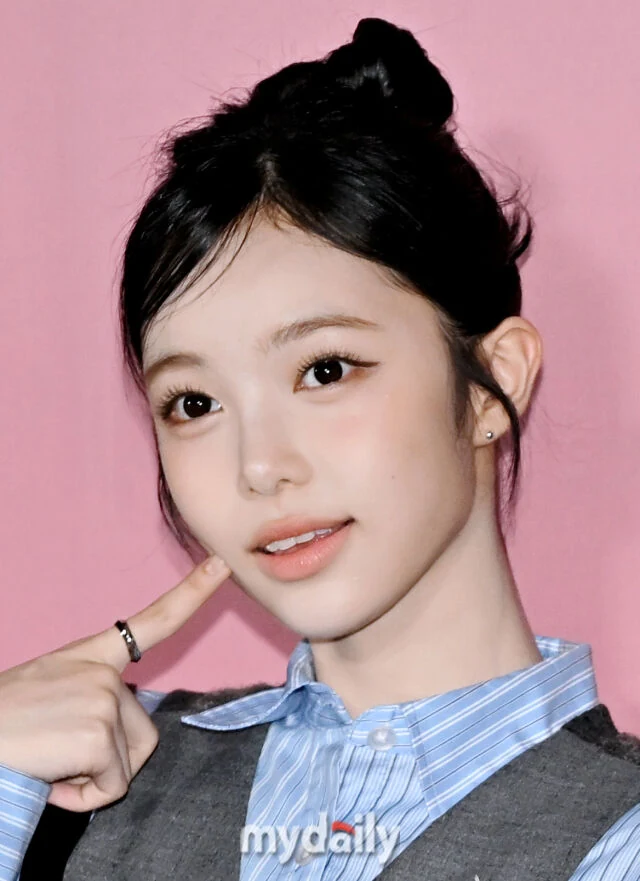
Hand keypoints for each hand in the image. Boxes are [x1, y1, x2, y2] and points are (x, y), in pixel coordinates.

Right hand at [0, 555, 230, 811]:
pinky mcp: (97, 733)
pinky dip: (81, 798)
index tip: (221, 564)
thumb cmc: (4, 724)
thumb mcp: (50, 694)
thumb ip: (92, 697)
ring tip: (48, 760)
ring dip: (90, 779)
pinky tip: (49, 777)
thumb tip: (119, 729)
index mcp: (91, 655)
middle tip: (56, 751)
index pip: (152, 621)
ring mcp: (102, 698)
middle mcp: (103, 671)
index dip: (192, 593)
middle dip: (107, 759)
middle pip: (143, 734)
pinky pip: (111, 786)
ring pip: (127, 764)